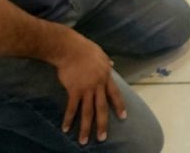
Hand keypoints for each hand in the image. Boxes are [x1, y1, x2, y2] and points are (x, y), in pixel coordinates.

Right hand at [53, 30, 125, 144]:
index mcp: (106, 76)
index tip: (123, 117)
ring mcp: (86, 88)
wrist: (70, 49)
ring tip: (84, 141)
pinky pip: (72, 108)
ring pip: (87, 112)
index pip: (115, 94)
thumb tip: (112, 64)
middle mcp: (98, 85)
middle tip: (102, 138)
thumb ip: (107, 62)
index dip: (119, 106)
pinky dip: (69, 119)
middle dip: (102, 124)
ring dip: (86, 128)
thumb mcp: (101, 53)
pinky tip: (66, 128)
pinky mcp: (74, 90)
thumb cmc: (85, 49)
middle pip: (102, 108)